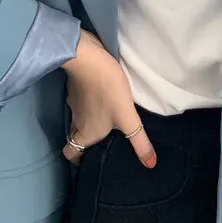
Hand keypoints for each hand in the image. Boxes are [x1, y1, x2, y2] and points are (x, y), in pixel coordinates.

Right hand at [61, 30, 156, 167]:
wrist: (88, 58)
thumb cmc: (108, 91)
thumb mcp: (128, 118)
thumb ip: (139, 141)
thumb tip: (150, 165)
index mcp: (86, 133)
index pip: (71, 153)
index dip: (78, 159)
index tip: (90, 159)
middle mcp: (76, 121)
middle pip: (76, 137)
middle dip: (87, 141)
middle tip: (105, 141)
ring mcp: (74, 103)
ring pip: (79, 119)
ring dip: (89, 121)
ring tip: (109, 119)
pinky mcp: (75, 87)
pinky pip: (81, 102)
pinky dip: (89, 104)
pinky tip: (104, 98)